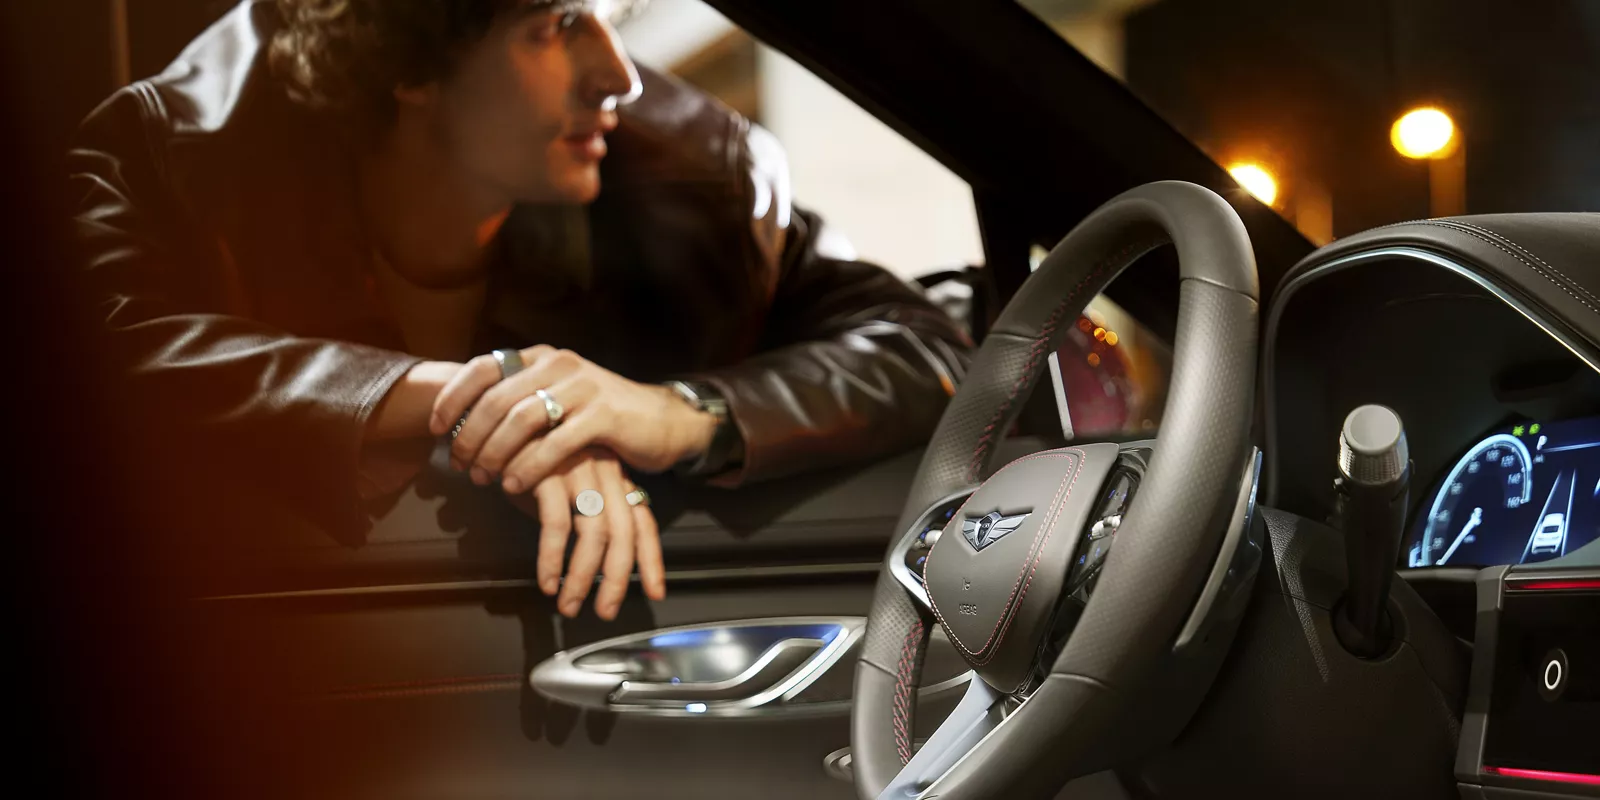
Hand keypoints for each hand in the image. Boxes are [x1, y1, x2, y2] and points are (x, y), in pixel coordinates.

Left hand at [430, 346, 716, 493]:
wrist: (665, 421)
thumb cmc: (603, 417)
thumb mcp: (559, 398)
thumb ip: (520, 403)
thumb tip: (468, 425)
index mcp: (542, 358)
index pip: (483, 368)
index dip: (453, 397)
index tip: (435, 428)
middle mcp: (559, 364)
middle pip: (496, 398)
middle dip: (469, 435)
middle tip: (460, 466)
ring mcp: (583, 387)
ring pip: (521, 419)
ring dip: (495, 452)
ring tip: (483, 478)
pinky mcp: (603, 414)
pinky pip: (555, 442)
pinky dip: (529, 466)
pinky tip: (515, 485)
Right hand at [514, 448, 664, 619]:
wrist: (499, 414)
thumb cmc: (530, 456)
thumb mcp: (564, 484)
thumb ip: (581, 513)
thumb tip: (588, 559)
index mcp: (614, 476)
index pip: (642, 521)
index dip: (651, 559)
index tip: (655, 592)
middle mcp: (604, 472)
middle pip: (623, 534)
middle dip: (616, 579)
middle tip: (605, 611)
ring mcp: (579, 470)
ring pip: (594, 533)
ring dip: (582, 577)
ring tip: (569, 605)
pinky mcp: (549, 472)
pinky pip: (557, 525)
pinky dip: (553, 559)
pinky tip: (547, 581)